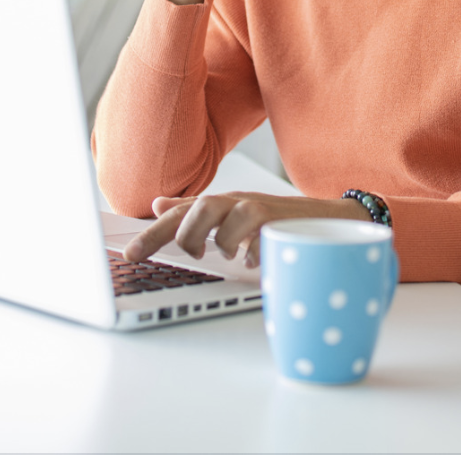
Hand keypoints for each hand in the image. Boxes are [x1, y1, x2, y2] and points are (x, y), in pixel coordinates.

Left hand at [123, 192, 371, 266]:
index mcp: (222, 204)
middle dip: (168, 233)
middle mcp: (237, 201)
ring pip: (218, 212)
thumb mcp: (232, 216)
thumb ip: (196, 211)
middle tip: (149, 256)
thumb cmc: (279, 223)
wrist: (332, 220)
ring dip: (209, 237)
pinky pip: (253, 232)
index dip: (151, 232)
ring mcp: (259, 208)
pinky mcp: (279, 219)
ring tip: (215, 254)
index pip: (180, 213)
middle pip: (194, 209)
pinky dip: (247, 250)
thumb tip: (158, 203)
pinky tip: (252, 260)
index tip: (128, 255)